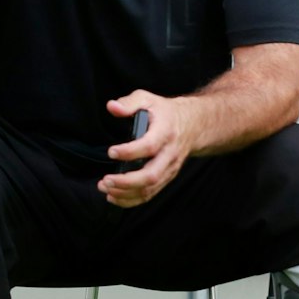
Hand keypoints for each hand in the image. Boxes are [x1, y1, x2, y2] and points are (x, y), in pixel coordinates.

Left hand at [99, 92, 198, 207]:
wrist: (193, 125)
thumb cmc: (165, 112)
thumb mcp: (147, 99)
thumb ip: (129, 102)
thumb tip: (112, 107)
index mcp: (165, 133)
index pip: (149, 146)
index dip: (129, 152)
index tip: (111, 152)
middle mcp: (169, 154)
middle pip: (151, 175)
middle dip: (126, 182)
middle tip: (106, 180)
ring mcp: (169, 168)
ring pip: (150, 188)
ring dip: (126, 193)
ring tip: (105, 188)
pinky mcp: (166, 177)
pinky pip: (150, 194)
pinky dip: (131, 200)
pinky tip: (114, 197)